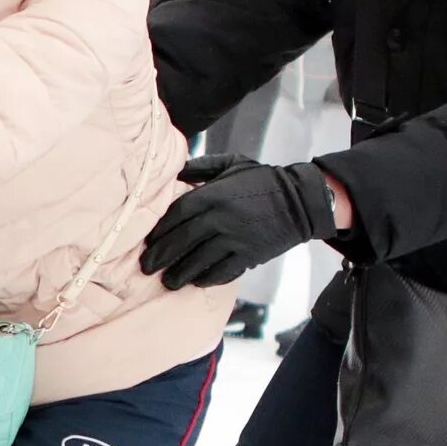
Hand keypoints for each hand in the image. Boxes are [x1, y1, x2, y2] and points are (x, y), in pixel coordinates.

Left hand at [139, 160, 341, 290]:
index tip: (147, 242)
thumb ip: (201, 166)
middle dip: (161, 257)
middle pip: (181, 241)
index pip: (175, 215)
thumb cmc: (262, 180)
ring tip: (168, 281)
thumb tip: (176, 168)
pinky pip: (221, 272)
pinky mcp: (248, 256)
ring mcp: (234, 239)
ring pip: (198, 261)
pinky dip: (206, 279)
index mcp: (212, 195)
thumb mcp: (231, 164)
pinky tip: (196, 281)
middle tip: (147, 268)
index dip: (159, 231)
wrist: (300, 201)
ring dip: (179, 274)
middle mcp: (220, 218)